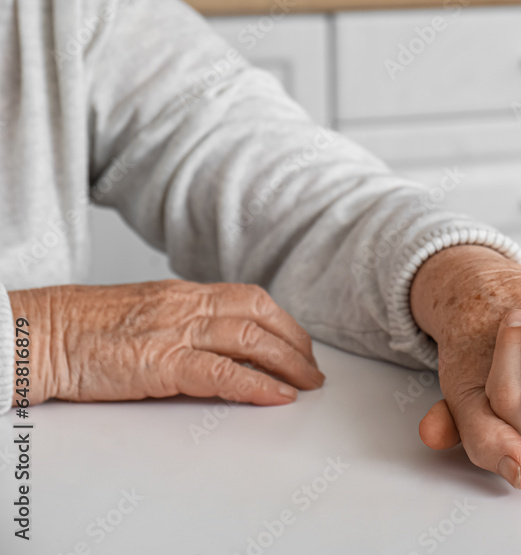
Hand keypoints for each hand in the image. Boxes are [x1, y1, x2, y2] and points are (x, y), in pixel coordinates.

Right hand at [8, 280, 323, 406]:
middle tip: (312, 369)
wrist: (40, 335)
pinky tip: (277, 396)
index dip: (283, 322)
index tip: (299, 344)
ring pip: (250, 338)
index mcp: (184, 293)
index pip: (251, 299)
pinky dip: (256, 385)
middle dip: (295, 343)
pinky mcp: (161, 361)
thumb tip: (222, 344)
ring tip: (305, 383)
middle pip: (260, 314)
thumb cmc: (84, 328)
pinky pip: (222, 372)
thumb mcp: (146, 313)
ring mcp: (175, 331)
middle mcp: (186, 305)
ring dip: (287, 363)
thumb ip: (185, 321)